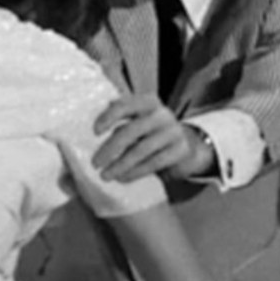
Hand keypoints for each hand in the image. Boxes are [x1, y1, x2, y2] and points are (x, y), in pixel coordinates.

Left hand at [92, 93, 209, 182]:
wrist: (185, 148)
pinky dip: (135, 172)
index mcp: (148, 102)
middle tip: (95, 163)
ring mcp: (173, 132)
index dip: (108, 117)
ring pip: (141, 150)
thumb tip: (94, 128)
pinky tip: (122, 178)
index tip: (95, 131)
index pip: (125, 105)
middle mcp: (162, 114)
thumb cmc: (152, 134)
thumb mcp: (138, 122)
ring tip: (105, 175)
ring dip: (120, 165)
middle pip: (131, 130)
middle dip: (110, 148)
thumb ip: (119, 121)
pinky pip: (153, 163)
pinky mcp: (180, 150)